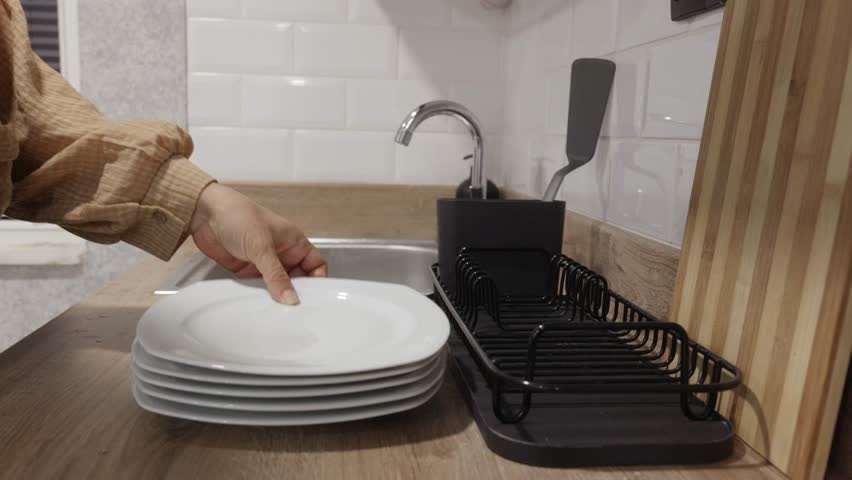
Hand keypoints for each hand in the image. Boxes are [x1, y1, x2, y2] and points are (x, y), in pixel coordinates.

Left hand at [189, 183, 326, 304]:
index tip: (314, 298)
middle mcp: (283, 253)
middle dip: (297, 293)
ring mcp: (265, 263)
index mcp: (295, 242)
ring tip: (278, 313)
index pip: (316, 266)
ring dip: (277, 297)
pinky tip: (260, 306)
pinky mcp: (248, 270)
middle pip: (298, 280)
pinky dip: (260, 297)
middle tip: (295, 311)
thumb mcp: (262, 247)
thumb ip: (276, 275)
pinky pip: (259, 288)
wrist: (205, 213)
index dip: (318, 281)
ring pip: (278, 286)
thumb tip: (291, 298)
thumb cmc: (238, 215)